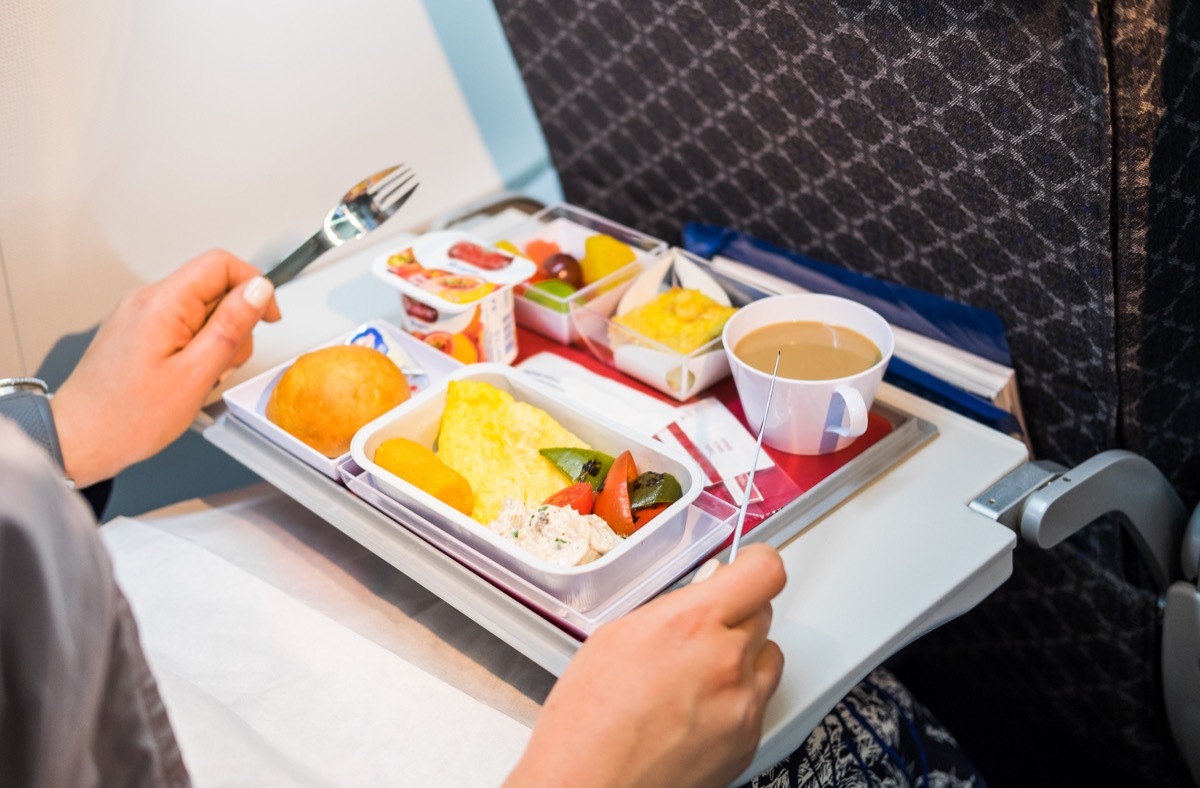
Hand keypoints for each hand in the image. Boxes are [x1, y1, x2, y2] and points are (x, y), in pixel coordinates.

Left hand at [51, 250, 280, 485]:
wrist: (81, 439)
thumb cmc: (128, 416)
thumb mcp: (196, 373)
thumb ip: (231, 326)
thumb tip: (259, 290)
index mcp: (162, 303)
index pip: (220, 264)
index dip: (253, 285)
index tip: (267, 316)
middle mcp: (147, 300)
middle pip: (213, 288)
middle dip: (234, 324)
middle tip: (224, 362)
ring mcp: (140, 315)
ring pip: (200, 310)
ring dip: (215, 340)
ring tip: (202, 376)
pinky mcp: (138, 332)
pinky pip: (182, 326)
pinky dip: (196, 348)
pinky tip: (187, 376)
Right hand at [506, 544, 785, 787]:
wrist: (590, 787)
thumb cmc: (588, 722)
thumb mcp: (617, 637)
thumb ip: (671, 609)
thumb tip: (703, 590)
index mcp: (692, 624)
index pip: (764, 572)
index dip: (756, 564)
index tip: (746, 566)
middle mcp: (727, 662)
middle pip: (764, 614)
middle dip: (736, 614)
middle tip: (702, 628)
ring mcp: (743, 706)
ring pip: (768, 659)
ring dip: (744, 656)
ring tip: (699, 673)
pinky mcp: (748, 743)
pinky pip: (759, 704)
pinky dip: (737, 700)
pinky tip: (696, 710)